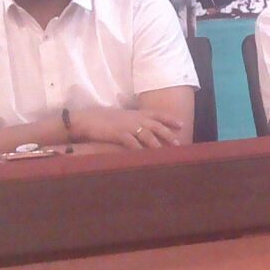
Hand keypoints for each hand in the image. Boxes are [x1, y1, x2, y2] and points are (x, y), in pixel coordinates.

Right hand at [69, 107, 183, 148]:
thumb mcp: (124, 116)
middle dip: (168, 134)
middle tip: (178, 143)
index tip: (181, 124)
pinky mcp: (119, 134)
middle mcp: (135, 118)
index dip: (170, 119)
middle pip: (156, 126)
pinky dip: (139, 150)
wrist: (88, 119)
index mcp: (137, 113)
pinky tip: (145, 156)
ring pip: (147, 135)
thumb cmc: (105, 119)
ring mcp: (127, 126)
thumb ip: (136, 120)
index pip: (158, 114)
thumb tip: (145, 127)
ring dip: (157, 144)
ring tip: (164, 152)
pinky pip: (132, 143)